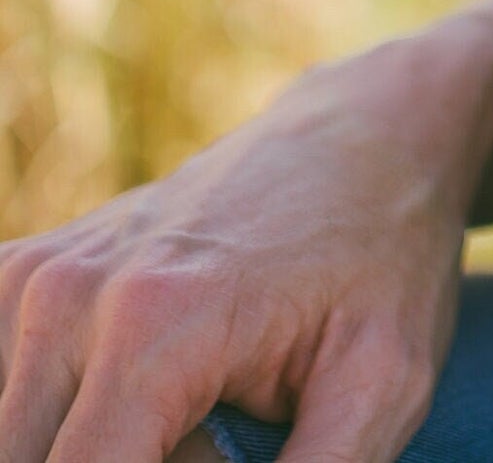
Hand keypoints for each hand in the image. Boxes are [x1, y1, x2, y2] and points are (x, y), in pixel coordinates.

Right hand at [0, 22, 492, 462]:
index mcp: (152, 324)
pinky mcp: (20, 274)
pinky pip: (9, 399)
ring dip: (89, 456)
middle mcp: (66, 293)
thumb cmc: (383, 259)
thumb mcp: (383, 388)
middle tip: (218, 440)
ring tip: (193, 421)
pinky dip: (62, 422)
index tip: (219, 462)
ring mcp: (32, 277)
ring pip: (18, 441)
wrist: (366, 135)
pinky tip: (145, 398)